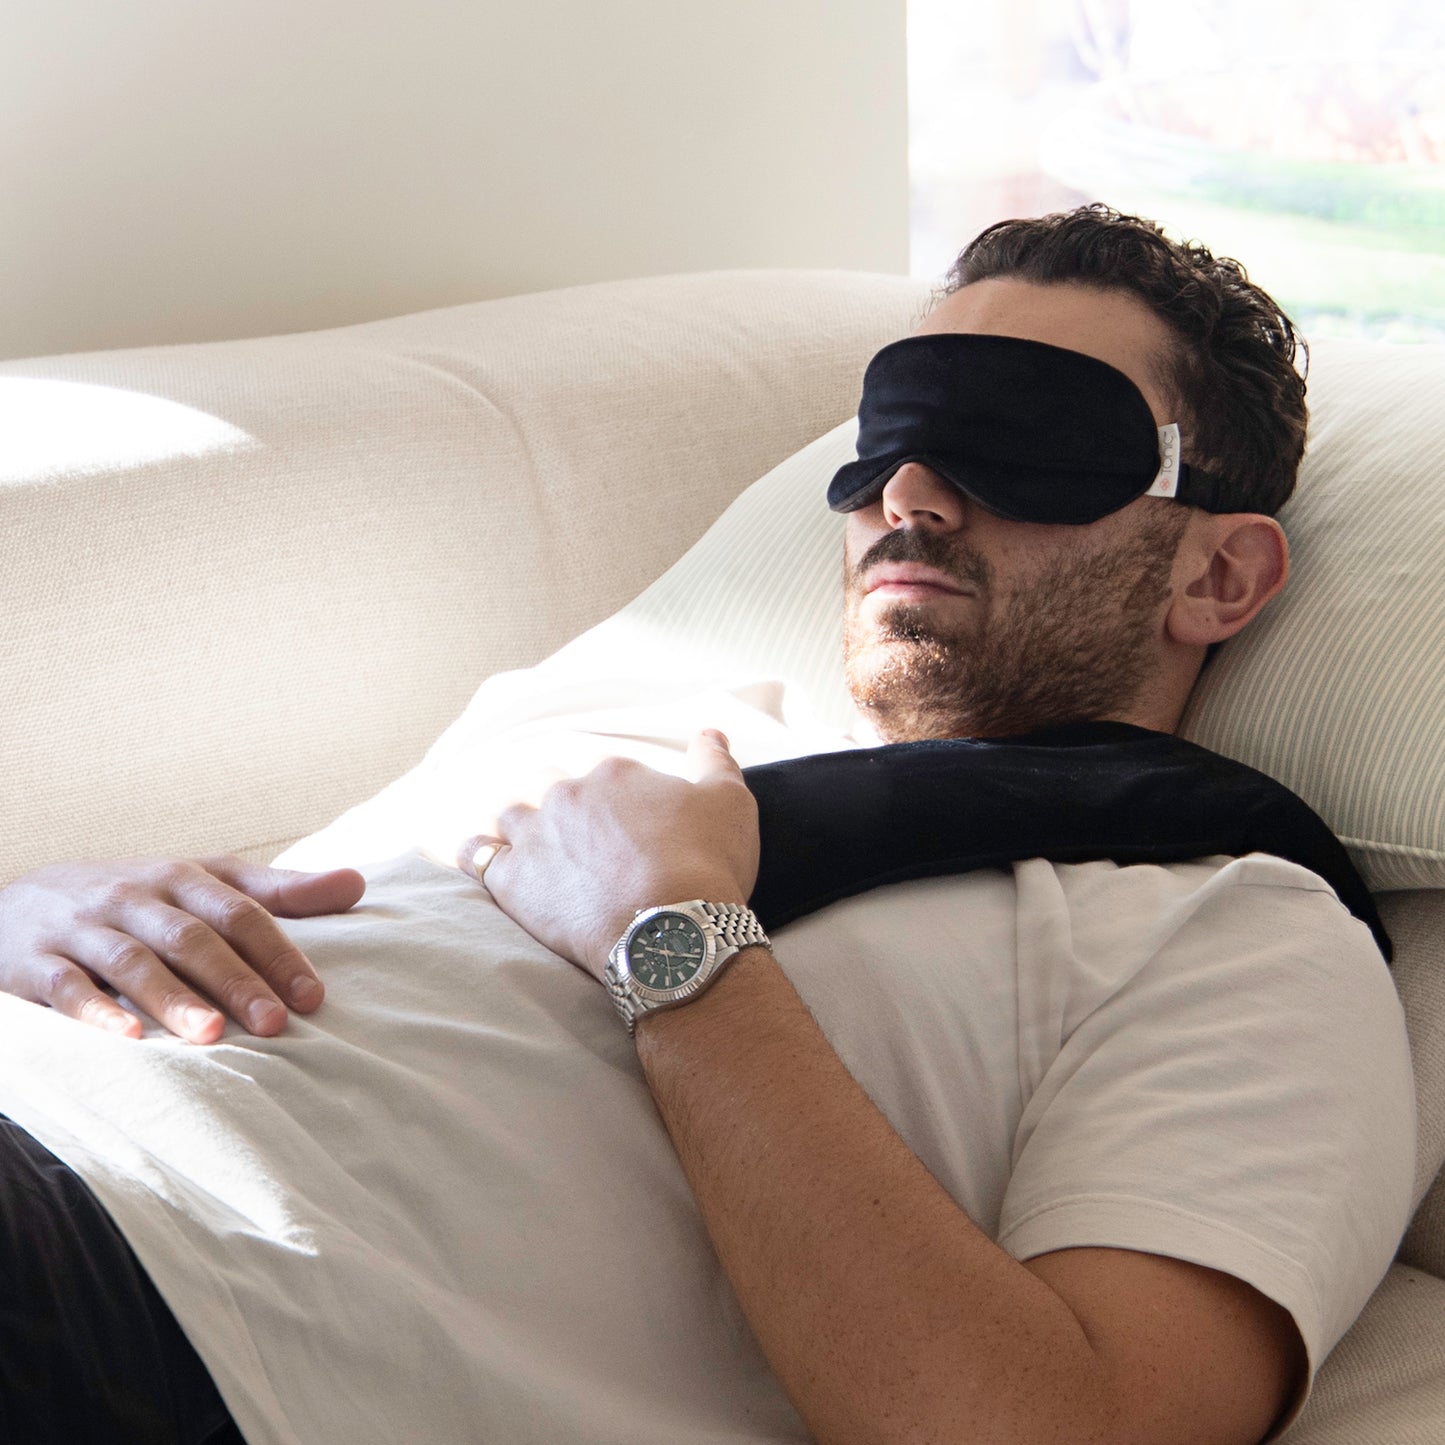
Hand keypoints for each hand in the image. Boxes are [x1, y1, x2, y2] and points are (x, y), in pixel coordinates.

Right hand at [0, 856, 365, 1041]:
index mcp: (182, 879)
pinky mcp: (36, 962)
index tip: (312, 996)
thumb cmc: (140, 901)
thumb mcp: (205, 884)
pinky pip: (66, 987)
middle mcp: (135, 898)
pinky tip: (130, 1040)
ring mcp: (83, 928)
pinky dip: (96, 1011)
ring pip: (133, 961)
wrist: (20, 902)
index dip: (278, 952)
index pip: (240, 912)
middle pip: (192, 937)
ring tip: (214, 1036)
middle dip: (235, 980)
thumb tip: (357, 885)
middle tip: (274, 1023)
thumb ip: (279, 891)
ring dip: (175, 999)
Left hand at [483, 730, 759, 979]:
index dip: (618, 802)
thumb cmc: (707, 864)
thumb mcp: (729, 802)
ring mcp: (535, 835)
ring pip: (511, 815)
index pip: (605, 775)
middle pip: (554, 789)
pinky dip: (477, 854)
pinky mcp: (512, 879)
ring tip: (536, 852)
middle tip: (587, 847)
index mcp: (615, 772)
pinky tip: (483, 860)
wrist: (673, 931)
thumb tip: (710, 732)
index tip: (631, 830)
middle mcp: (568, 793)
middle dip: (566, 812)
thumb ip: (715, 759)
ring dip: (520, 828)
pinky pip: (476, 855)